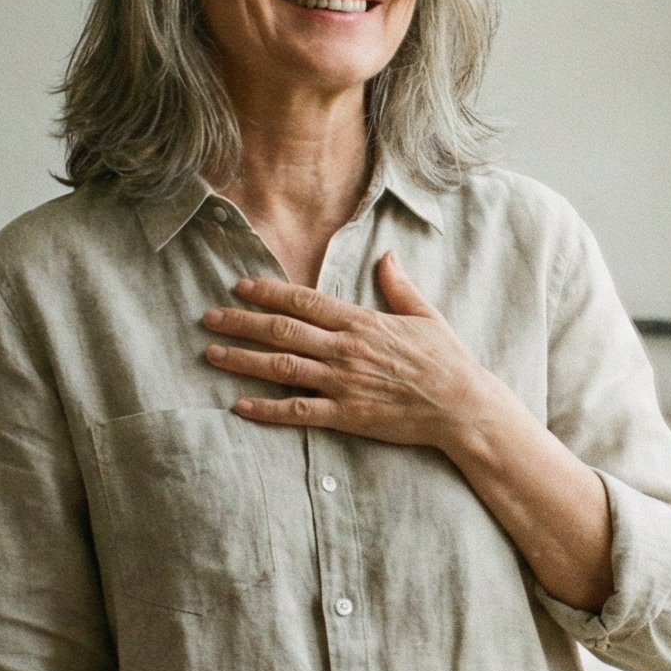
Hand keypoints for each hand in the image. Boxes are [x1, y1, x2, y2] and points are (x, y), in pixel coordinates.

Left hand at [203, 251, 513, 455]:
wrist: (461, 406)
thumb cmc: (446, 360)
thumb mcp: (425, 315)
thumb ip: (399, 286)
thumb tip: (387, 255)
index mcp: (362, 322)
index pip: (305, 301)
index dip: (269, 292)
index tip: (241, 286)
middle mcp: (346, 349)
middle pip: (283, 331)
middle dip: (242, 322)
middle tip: (209, 317)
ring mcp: (344, 383)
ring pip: (282, 367)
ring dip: (243, 360)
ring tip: (212, 354)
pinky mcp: (346, 415)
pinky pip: (299, 411)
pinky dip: (267, 409)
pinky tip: (240, 405)